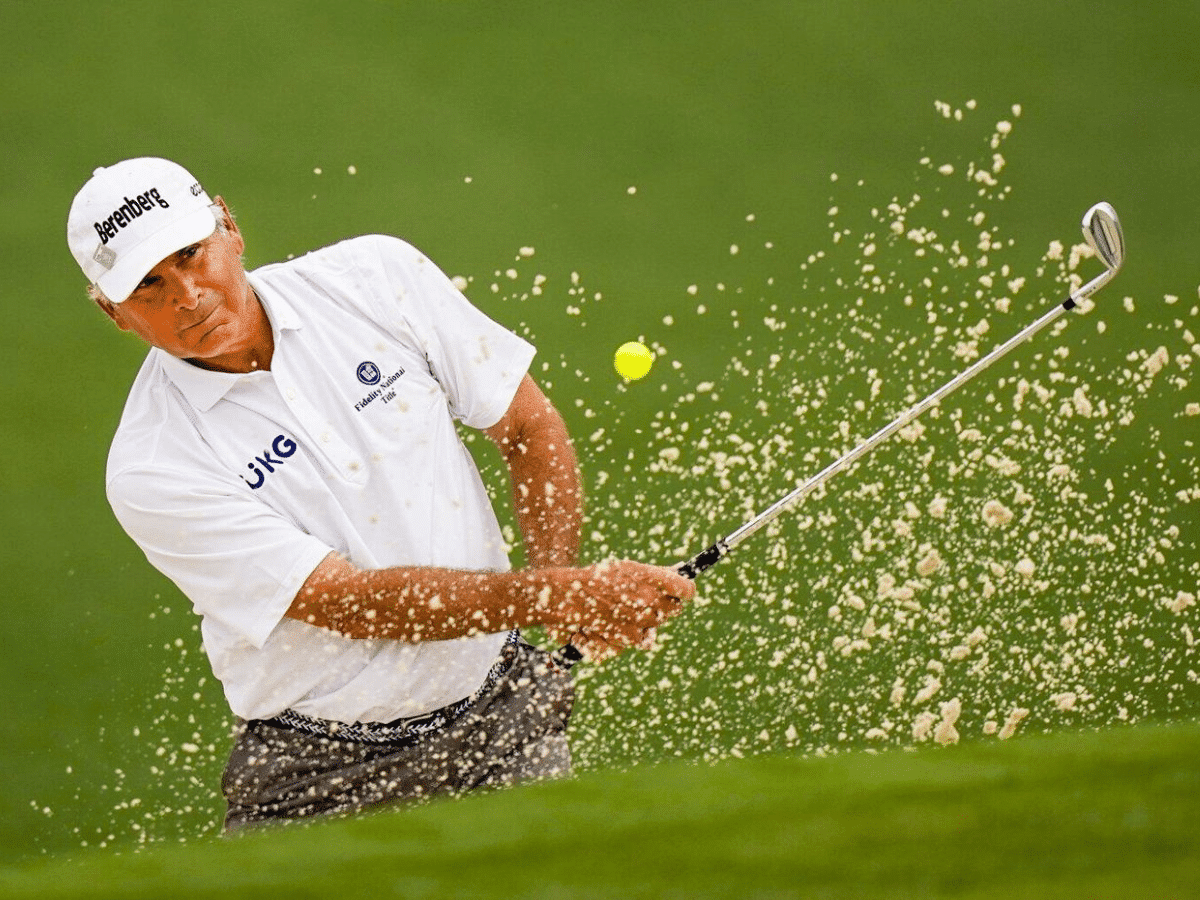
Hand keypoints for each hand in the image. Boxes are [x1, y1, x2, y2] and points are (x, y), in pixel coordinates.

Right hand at [544, 559, 694, 661]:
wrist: (564, 595)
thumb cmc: (595, 578)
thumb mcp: (626, 568)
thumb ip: (655, 575)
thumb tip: (679, 578)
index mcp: (651, 579)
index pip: (686, 590)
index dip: (685, 591)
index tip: (682, 592)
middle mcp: (648, 601)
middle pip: (673, 611)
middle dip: (662, 607)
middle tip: (645, 601)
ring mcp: (638, 623)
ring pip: (654, 628)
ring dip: (642, 623)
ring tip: (622, 613)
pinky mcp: (625, 639)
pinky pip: (636, 641)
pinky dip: (625, 636)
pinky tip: (611, 625)